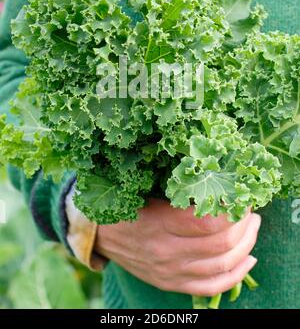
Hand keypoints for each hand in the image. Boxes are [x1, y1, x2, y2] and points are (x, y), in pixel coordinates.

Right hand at [94, 198, 260, 295]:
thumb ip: (180, 190)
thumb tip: (216, 181)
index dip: (232, 209)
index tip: (239, 195)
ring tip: (253, 228)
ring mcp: (170, 272)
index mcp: (159, 222)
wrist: (100, 235)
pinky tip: (248, 260)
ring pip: (222, 266)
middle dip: (245, 225)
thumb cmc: (125, 206)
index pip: (209, 222)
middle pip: (221, 244)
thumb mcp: (147, 192)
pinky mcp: (172, 284)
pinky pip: (212, 287)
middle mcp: (167, 251)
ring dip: (246, 246)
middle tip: (249, 210)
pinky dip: (236, 275)